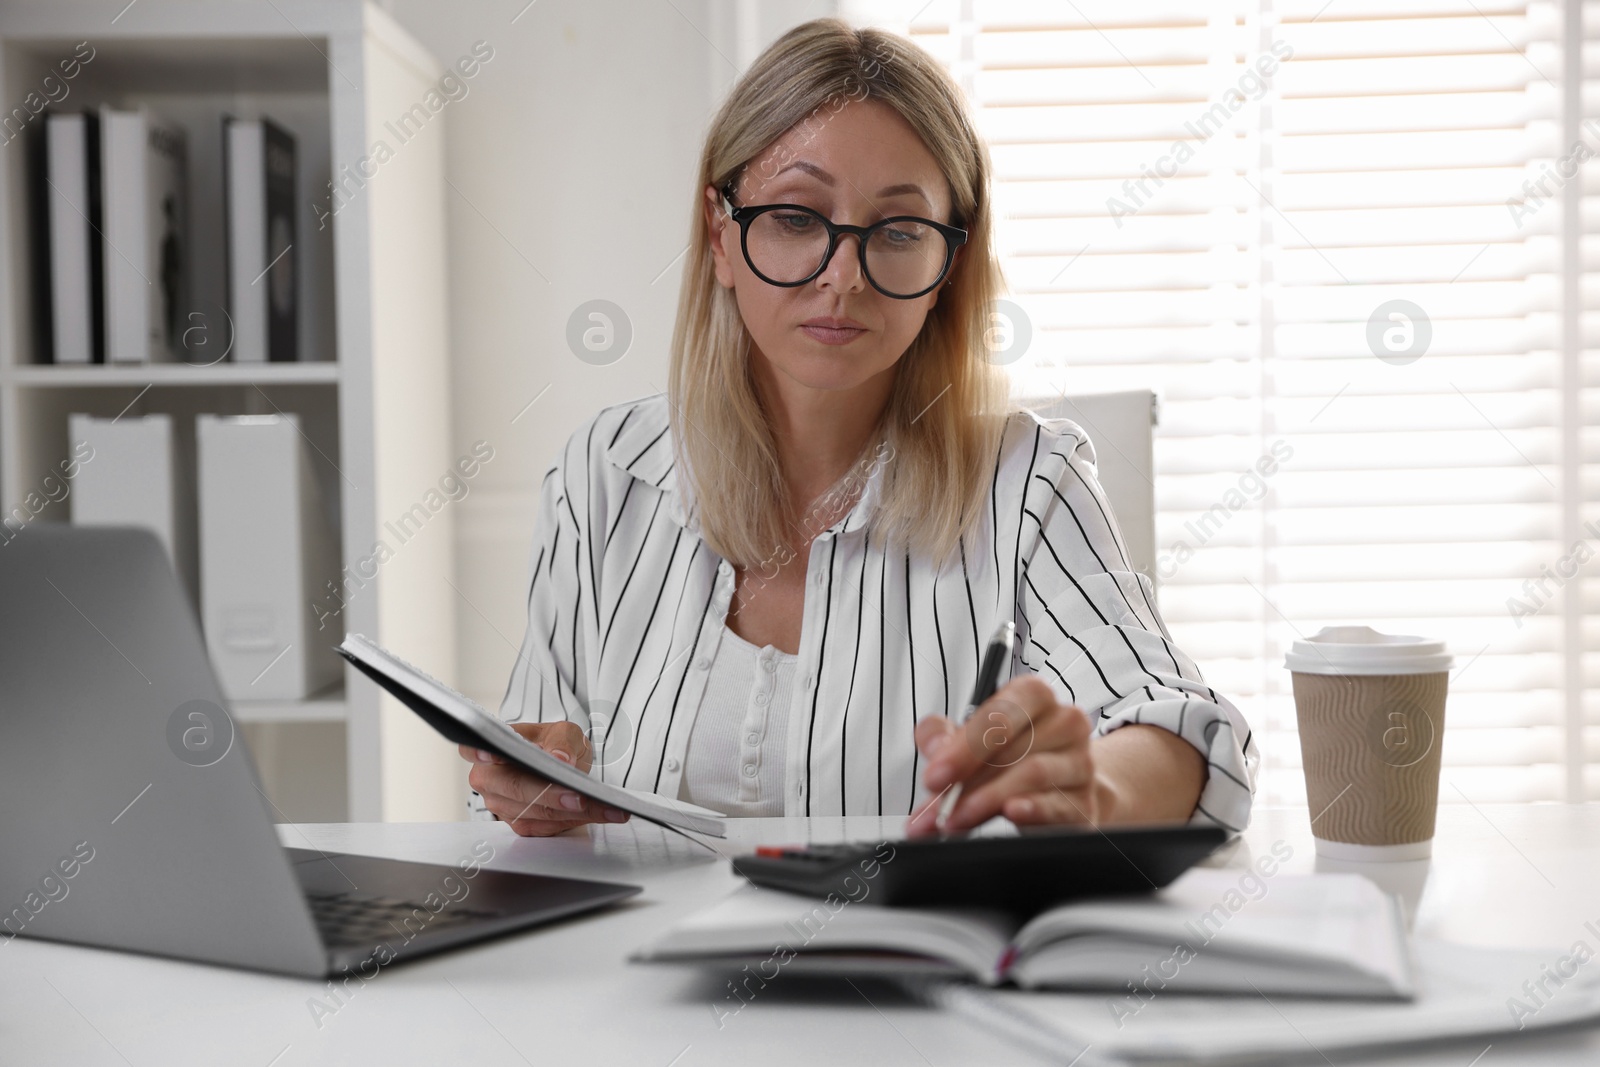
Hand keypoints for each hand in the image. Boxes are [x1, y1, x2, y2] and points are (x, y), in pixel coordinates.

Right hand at [459, 721, 629, 835]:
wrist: (562, 765)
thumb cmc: (555, 744)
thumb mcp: (563, 731)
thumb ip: (561, 741)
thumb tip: (559, 759)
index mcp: (491, 748)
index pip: (472, 748)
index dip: (479, 752)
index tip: (492, 753)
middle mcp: (488, 779)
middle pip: (514, 788)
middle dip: (549, 794)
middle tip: (579, 797)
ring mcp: (501, 806)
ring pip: (535, 812)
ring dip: (575, 813)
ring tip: (608, 807)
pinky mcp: (521, 825)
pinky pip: (548, 827)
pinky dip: (577, 821)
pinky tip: (602, 814)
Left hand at [905, 675, 1114, 837]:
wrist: (1061, 790)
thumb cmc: (1012, 757)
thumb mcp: (970, 739)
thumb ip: (941, 736)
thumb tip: (933, 748)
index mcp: (1034, 697)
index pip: (1002, 712)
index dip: (965, 746)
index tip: (936, 775)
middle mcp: (1064, 723)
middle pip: (1012, 748)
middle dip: (967, 782)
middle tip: (938, 807)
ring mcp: (1079, 762)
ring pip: (1033, 775)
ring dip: (987, 801)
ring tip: (956, 820)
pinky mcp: (1086, 801)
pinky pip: (1058, 804)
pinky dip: (1031, 810)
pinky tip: (1010, 814)